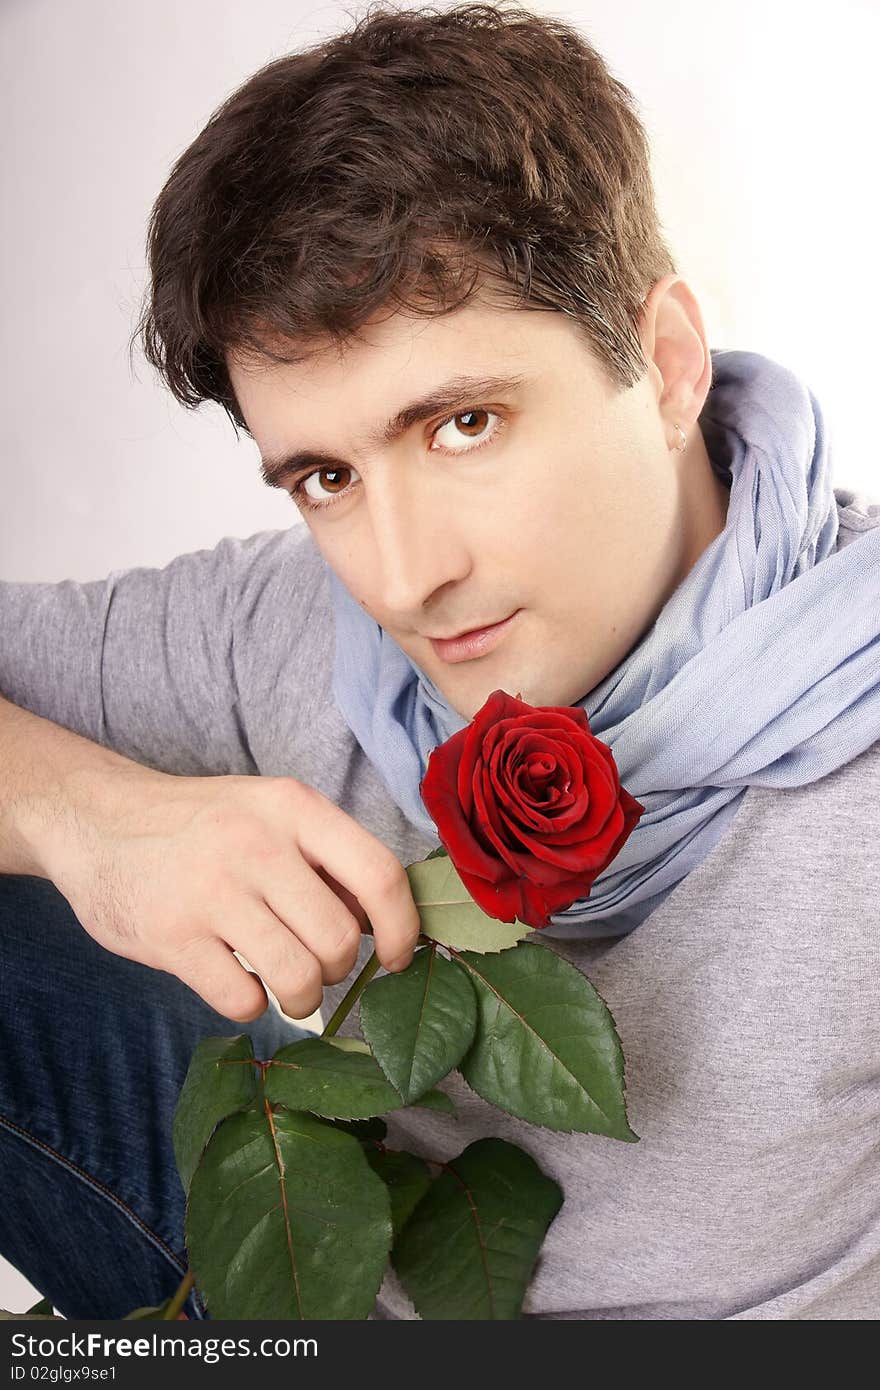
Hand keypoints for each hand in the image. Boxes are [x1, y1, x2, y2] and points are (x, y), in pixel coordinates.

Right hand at [41, 766, 421, 1021]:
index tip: (397, 959)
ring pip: (298, 977)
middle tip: (315, 964)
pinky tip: (236, 981)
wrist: (97, 819)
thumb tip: (387, 925)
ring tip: (285, 985)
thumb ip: (326, 859)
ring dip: (301, 998)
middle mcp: (257, 844)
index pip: (379, 875)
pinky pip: (243, 1000)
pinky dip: (251, 1005)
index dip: (403, 929)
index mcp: (294, 807)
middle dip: (338, 969)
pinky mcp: (171, 936)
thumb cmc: (202, 826)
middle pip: (340, 939)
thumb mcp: (270, 813)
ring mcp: (211, 890)